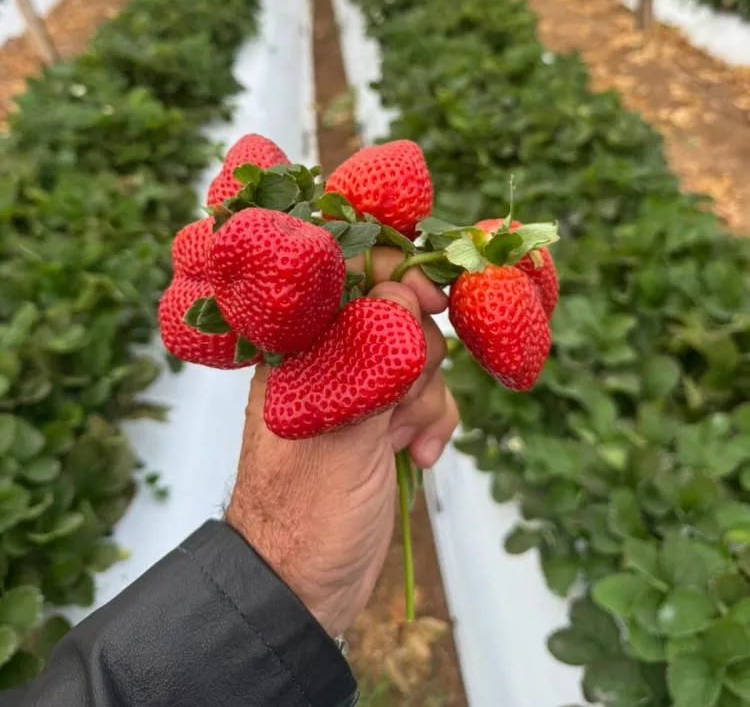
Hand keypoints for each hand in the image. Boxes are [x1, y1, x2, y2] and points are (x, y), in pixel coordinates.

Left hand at [226, 248, 457, 636]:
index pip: (346, 276)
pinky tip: (415, 457)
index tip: (429, 299)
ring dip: (424, 399)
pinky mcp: (385, 422)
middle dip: (412, 358)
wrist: (305, 585)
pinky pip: (430, 396)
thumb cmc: (304, 510)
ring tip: (396, 442)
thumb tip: (402, 290)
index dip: (392, 275)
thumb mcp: (340, 429)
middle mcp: (329, 358)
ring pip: (420, 357)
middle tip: (394, 403)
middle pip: (398, 313)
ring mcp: (360, 391)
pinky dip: (433, 423)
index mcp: (298, 347)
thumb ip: (373, 355)